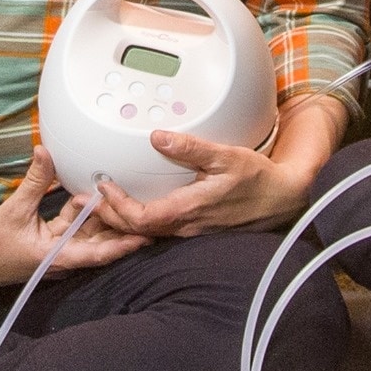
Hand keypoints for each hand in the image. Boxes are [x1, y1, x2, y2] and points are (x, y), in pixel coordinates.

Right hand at [0, 147, 149, 286]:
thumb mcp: (15, 209)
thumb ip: (34, 181)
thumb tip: (44, 151)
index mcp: (58, 256)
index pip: (98, 253)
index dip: (123, 244)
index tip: (145, 235)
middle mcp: (64, 256)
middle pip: (100, 243)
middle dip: (122, 228)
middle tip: (148, 212)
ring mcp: (59, 250)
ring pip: (89, 233)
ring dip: (103, 218)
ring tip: (126, 200)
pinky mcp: (53, 242)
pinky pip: (74, 227)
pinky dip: (83, 214)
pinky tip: (94, 197)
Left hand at [89, 130, 313, 239]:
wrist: (284, 200)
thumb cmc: (257, 179)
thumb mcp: (226, 156)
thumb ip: (191, 148)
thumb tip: (158, 137)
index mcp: (189, 211)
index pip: (140, 219)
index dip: (115, 207)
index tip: (101, 187)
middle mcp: (187, 227)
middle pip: (136, 231)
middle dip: (109, 217)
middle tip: (87, 199)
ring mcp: (192, 232)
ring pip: (147, 234)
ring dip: (122, 221)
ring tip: (102, 203)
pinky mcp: (197, 230)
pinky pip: (161, 231)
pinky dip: (140, 222)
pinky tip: (134, 207)